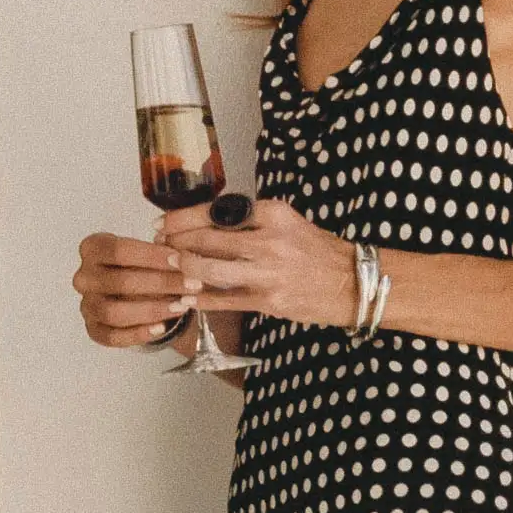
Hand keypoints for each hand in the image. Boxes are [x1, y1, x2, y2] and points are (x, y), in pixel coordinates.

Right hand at [75, 224, 187, 348]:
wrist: (129, 287)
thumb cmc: (139, 264)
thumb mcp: (148, 251)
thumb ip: (162, 254)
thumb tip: (188, 260)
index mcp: (92, 248)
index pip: (120, 251)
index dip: (152, 256)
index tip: (180, 260)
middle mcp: (83, 277)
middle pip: (120, 282)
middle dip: (161, 283)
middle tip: (191, 284)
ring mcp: (86, 305)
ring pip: (114, 312)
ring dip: (152, 310)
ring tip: (181, 306)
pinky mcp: (93, 329)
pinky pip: (112, 337)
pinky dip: (138, 334)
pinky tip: (162, 328)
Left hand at [161, 193, 356, 328]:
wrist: (351, 283)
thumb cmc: (319, 251)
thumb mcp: (289, 221)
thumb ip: (253, 221)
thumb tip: (209, 223)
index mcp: (274, 214)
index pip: (218, 212)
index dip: (185, 218)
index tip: (166, 221)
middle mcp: (269, 241)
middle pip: (208, 238)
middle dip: (177, 241)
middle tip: (160, 242)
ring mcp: (267, 273)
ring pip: (211, 268)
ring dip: (184, 267)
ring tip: (170, 265)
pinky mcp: (267, 301)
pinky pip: (225, 299)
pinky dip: (201, 298)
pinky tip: (185, 297)